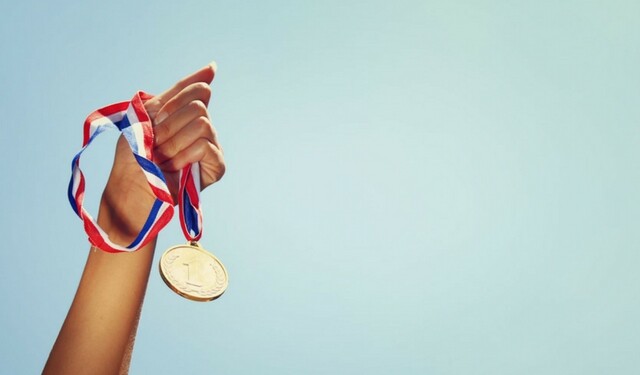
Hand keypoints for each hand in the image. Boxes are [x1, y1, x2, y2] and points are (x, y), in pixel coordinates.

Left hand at [99, 63, 224, 243]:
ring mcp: (212, 147)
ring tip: (162, 157)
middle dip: (170, 124)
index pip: (198, 89)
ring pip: (202, 123)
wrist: (130, 186)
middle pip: (199, 105)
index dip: (174, 102)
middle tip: (155, 143)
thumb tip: (213, 67)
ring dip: (174, 140)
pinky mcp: (217, 166)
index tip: (157, 119)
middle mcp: (205, 127)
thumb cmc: (135, 153)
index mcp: (189, 113)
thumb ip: (177, 92)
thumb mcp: (150, 113)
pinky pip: (206, 145)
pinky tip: (174, 166)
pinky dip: (183, 154)